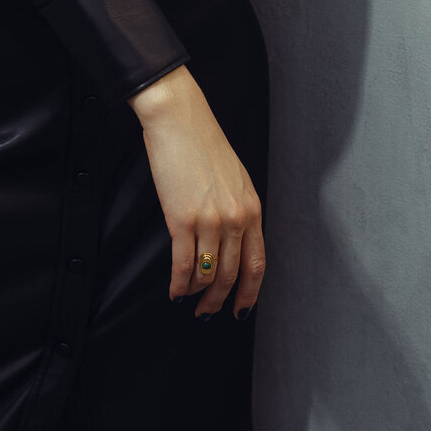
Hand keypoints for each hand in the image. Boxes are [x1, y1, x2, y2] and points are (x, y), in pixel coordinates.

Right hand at [128, 65, 265, 320]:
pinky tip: (174, 290)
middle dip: (220, 300)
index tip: (241, 309)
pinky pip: (183, 264)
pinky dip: (178, 283)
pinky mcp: (182, 219)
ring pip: (207, 274)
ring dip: (197, 294)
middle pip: (231, 274)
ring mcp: (210, 220)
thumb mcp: (234, 177)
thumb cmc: (202, 142)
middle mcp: (236, 219)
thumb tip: (232, 239)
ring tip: (188, 300)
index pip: (256, 264)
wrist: (178, 118)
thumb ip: (238, 208)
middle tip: (208, 312)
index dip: (249, 292)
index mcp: (252, 208)